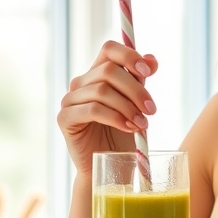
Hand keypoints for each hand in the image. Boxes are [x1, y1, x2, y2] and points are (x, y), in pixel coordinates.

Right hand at [57, 41, 158, 174]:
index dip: (129, 55)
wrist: (110, 167)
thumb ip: (140, 81)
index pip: (109, 50)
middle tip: (151, 109)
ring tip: (142, 124)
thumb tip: (152, 59)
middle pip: (109, 71)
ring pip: (102, 91)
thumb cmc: (123, 136)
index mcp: (98, 74)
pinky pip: (92, 110)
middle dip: (135, 90)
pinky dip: (115, 117)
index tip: (148, 72)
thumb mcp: (136, 105)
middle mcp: (81, 83)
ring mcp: (70, 100)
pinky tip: (129, 128)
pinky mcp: (65, 118)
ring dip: (128, 107)